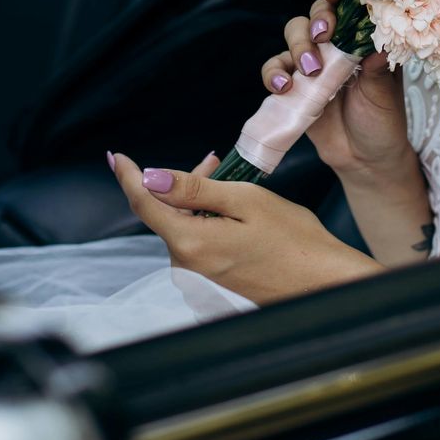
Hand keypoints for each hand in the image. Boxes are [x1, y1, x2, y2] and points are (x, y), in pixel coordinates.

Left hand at [108, 151, 382, 305]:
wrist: (323, 284)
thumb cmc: (293, 241)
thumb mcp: (245, 200)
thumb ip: (193, 189)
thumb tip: (150, 178)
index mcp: (190, 243)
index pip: (144, 204)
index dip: (127, 176)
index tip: (116, 156)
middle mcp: (188, 263)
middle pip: (165, 213)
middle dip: (179, 183)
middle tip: (213, 160)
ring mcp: (200, 273)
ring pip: (183, 223)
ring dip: (197, 198)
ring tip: (226, 177)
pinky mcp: (213, 276)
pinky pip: (198, 238)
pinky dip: (207, 216)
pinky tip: (229, 204)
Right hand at [261, 0, 414, 176]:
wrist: (365, 161)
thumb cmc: (382, 122)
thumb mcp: (384, 94)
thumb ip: (377, 68)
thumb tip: (377, 42)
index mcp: (362, 41)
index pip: (348, 7)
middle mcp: (335, 47)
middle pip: (316, 15)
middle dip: (317, 19)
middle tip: (324, 35)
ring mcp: (312, 65)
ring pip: (293, 37)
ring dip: (297, 46)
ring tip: (310, 71)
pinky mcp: (293, 86)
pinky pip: (274, 69)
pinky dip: (274, 73)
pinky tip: (283, 86)